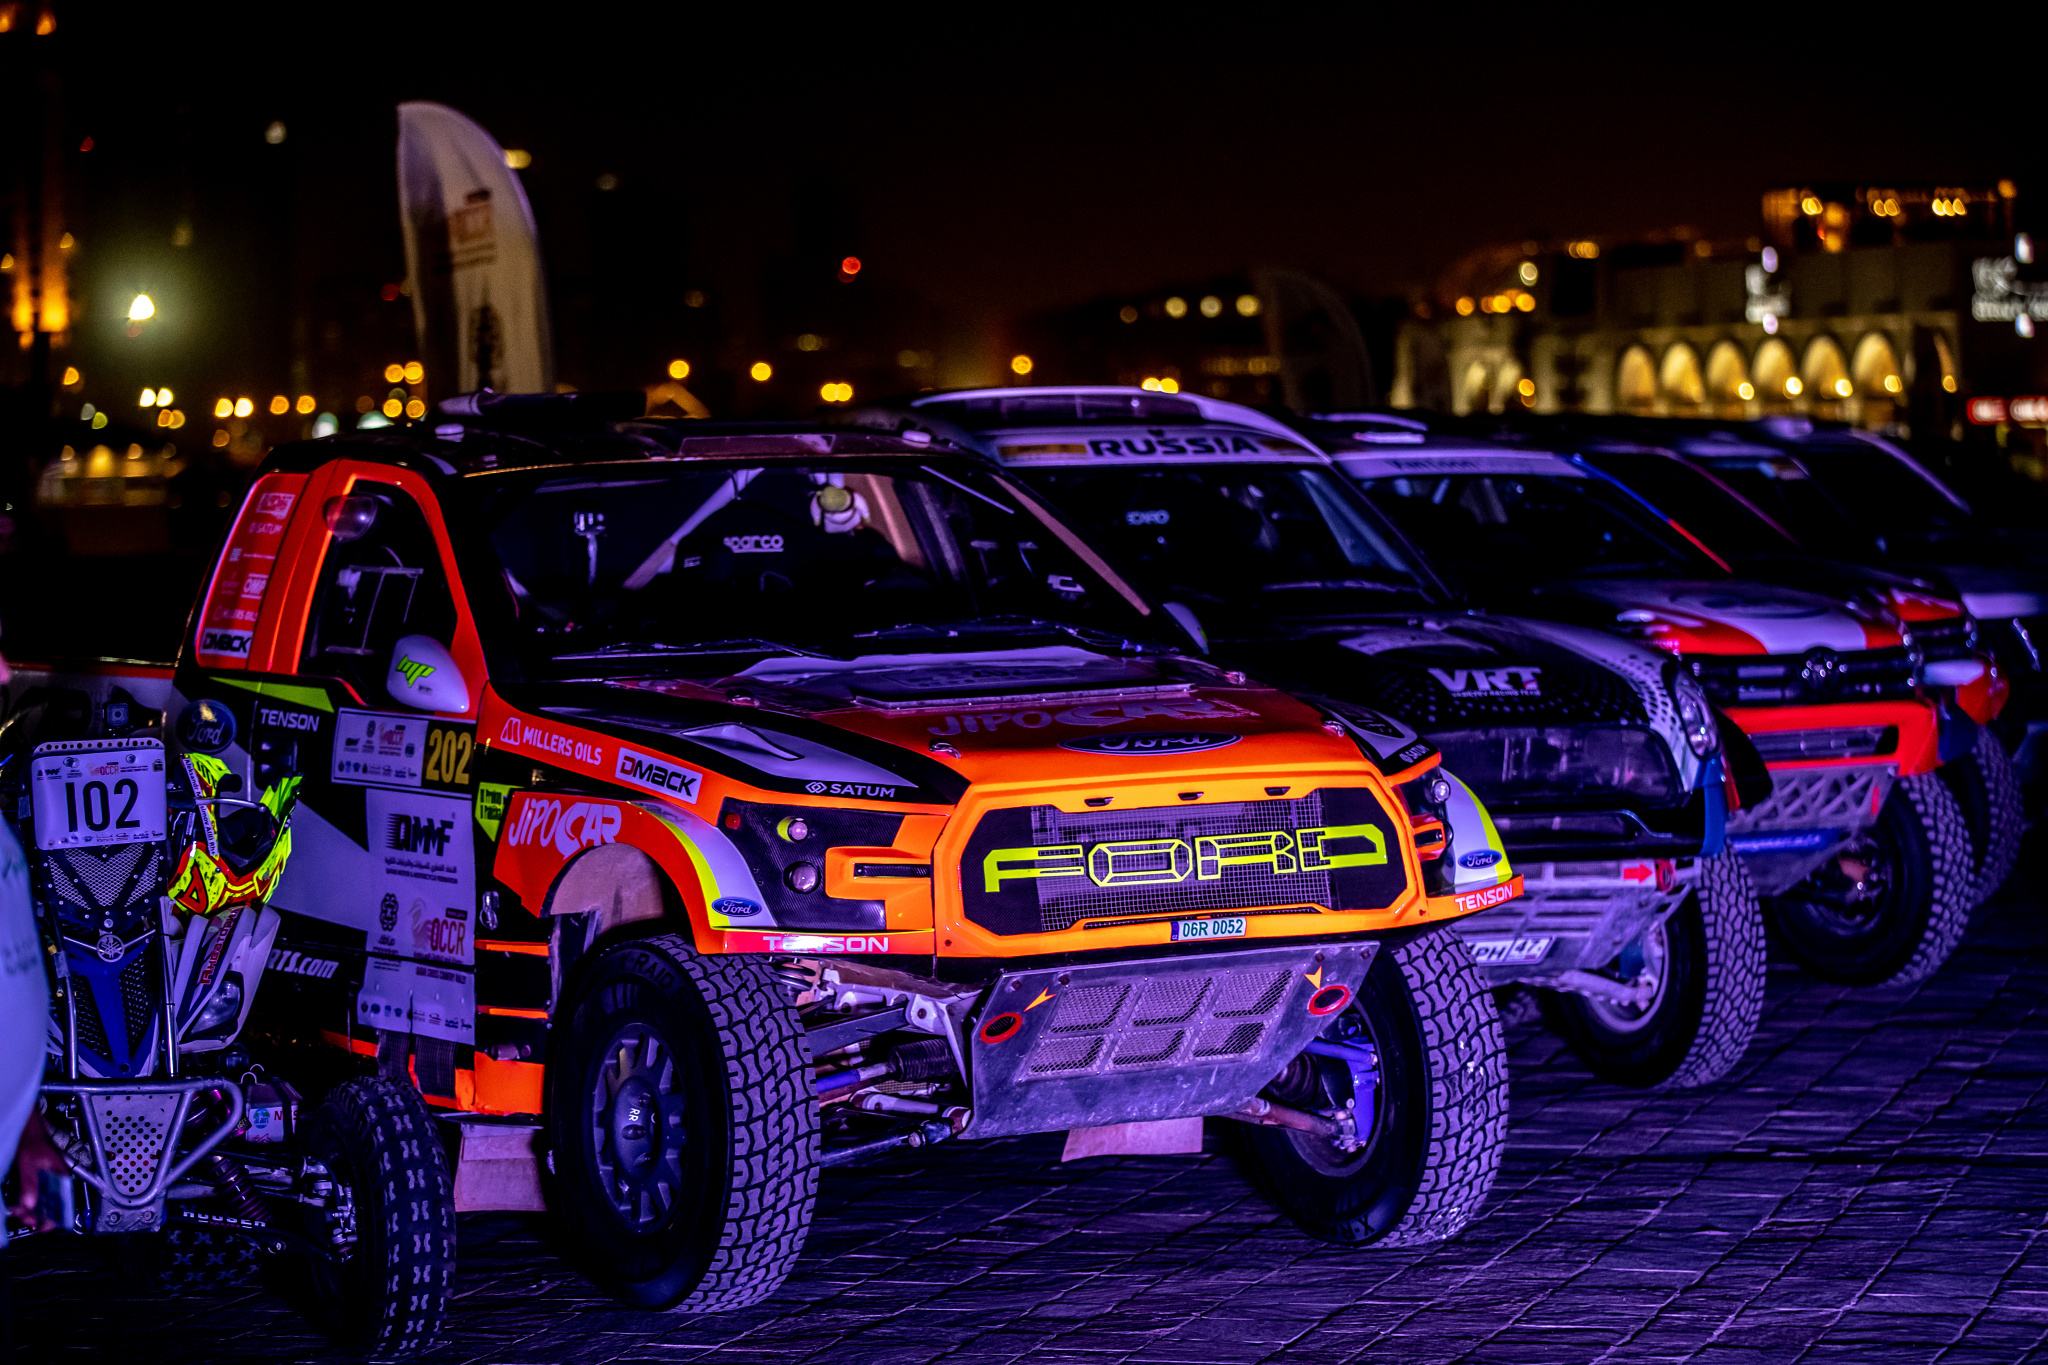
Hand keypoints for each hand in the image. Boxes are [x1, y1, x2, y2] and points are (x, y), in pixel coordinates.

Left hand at [9, 1109, 66, 1231]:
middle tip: (26, 1220)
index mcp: (62, 1175)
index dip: (56, 1216)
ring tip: (18, 1213)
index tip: (45, 1226)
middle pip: (51, 1205)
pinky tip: (17, 1206)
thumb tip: (30, 1203)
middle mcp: (56, 1180)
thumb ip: (31, 1182)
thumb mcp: (29, 1162)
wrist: (27, 1127)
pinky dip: (26, 1203)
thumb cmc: (33, 1139)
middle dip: (38, 1215)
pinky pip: (34, 1197)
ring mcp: (46, 1180)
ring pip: (41, 1202)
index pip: (64, 1201)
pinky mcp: (37, 1180)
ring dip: (30, 1210)